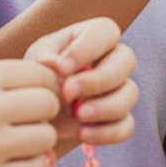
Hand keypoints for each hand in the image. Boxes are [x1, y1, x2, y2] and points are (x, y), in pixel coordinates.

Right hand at [0, 59, 61, 166]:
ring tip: (15, 143)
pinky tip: (11, 163)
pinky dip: (30, 166)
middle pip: (50, 103)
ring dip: (37, 141)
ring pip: (46, 137)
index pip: (43, 74)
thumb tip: (50, 81)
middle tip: (26, 121)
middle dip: (44, 112)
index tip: (35, 96)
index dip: (45, 86)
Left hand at [25, 18, 138, 145]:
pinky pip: (126, 126)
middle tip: (68, 93)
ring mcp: (119, 90)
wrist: (35, 111)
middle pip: (127, 61)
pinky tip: (82, 134)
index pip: (105, 32)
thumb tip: (57, 64)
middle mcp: (113, 60)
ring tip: (77, 116)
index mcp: (94, 37)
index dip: (87, 49)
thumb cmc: (38, 76)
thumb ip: (45, 59)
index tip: (62, 69)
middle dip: (98, 80)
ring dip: (105, 107)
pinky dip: (107, 133)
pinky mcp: (118, 118)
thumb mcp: (35, 62)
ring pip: (130, 94)